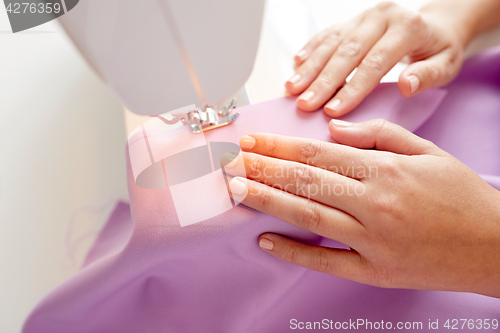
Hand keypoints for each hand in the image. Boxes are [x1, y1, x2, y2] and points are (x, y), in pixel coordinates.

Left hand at [228, 119, 499, 297]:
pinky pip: (326, 262)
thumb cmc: (461, 196)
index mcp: (385, 171)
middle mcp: (373, 204)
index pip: (318, 155)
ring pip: (308, 216)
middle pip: (305, 182)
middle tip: (231, 161)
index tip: (252, 141)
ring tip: (237, 190)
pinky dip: (294, 252)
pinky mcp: (374, 271)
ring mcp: (371, 241)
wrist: (494, 245)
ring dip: (268, 202)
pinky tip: (266, 241)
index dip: (279, 147)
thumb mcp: (427, 152)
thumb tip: (335, 131)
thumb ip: (379, 136)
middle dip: (263, 169)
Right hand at [286, 2, 464, 116]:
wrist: (433, 26)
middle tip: (305, 103)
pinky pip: (327, 34)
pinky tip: (295, 64)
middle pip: (348, 52)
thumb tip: (405, 85)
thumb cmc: (438, 50)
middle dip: (323, 80)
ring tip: (292, 88)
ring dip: (310, 67)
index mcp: (406, 27)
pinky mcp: (351, 21)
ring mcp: (363, 17)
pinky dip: (310, 49)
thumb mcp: (446, 65)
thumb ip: (427, 75)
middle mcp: (381, 17)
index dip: (352, 88)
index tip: (333, 110)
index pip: (375, 62)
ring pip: (332, 43)